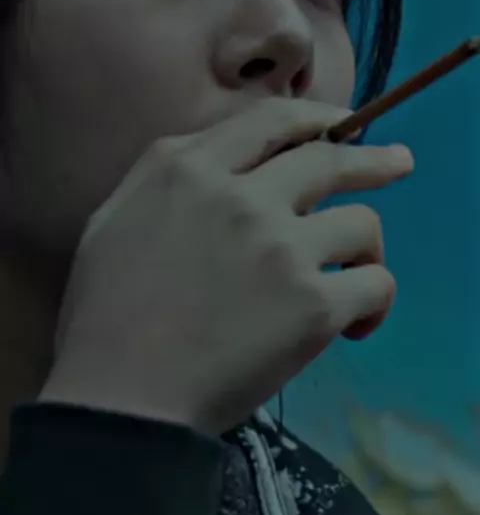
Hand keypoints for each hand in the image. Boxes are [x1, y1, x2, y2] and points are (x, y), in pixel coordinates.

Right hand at [41, 98, 413, 434]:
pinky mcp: (312, 305)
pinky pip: (375, 285)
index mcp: (188, 168)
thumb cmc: (105, 312)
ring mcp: (280, 247)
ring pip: (361, 223)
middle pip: (329, 158)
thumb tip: (224, 157)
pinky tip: (356, 323)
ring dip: (365, 247)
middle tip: (400, 162)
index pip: (271, 119)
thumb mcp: (115, 214)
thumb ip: (169, 174)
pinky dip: (374, 302)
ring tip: (355, 272)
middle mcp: (240, 194)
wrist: (120, 397)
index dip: (315, 117)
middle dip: (374, 160)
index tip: (340, 123)